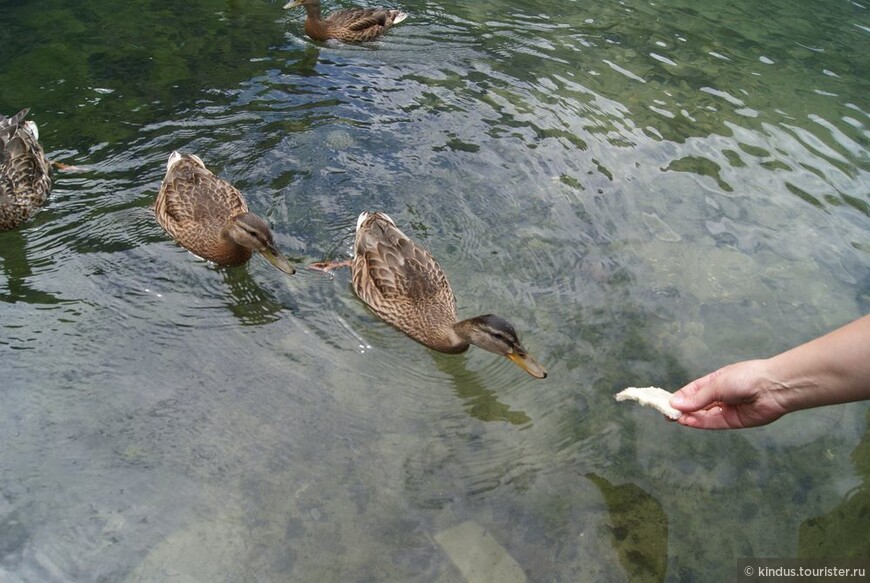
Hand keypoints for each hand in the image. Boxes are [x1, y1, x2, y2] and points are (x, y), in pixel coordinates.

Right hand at [669, 360, 790, 428]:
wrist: (773, 388)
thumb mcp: (717, 384)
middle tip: (667, 414)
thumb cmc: (745, 378)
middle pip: (697, 405)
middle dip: (682, 409)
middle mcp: (720, 396)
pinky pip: (713, 423)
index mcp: (715, 382)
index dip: (679, 397)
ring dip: (689, 417)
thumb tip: (675, 403)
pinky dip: (700, 423)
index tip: (665, 403)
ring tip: (674, 418)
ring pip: (703, 415)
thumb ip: (697, 397)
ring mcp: (726, 409)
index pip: (692, 391)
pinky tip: (687, 421)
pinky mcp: (733, 421)